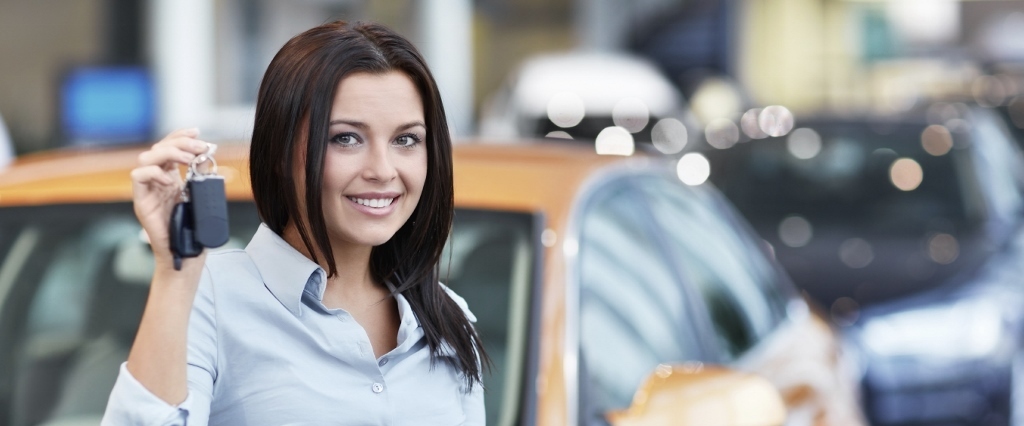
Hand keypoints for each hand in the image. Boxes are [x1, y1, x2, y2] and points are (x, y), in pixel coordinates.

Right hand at [130, 128, 211, 266]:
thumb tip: (207, 154)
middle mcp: (157, 181)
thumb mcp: (203, 196)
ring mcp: (148, 191)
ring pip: (145, 158)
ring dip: (168, 153)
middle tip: (199, 147)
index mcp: (171, 177)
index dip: (180, 136)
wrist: (186, 254)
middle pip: (158, 148)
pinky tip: (171, 179)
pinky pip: (138, 177)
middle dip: (180, 142)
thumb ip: (202, 176)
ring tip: (188, 160)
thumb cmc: (195, 228)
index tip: (197, 132)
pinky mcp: (142, 202)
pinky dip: (154, 172)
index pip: (169, 147)